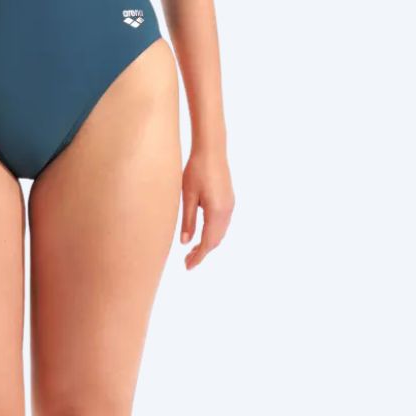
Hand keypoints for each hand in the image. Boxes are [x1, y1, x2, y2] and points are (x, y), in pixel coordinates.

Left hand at [179, 146, 234, 269]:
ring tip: (192, 250)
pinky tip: (202, 233)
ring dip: (208, 243)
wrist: (212, 149)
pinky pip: (223, 223)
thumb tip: (185, 242)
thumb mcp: (188, 196)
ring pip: (220, 232)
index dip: (198, 256)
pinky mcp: (229, 199)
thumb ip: (188, 220)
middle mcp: (227, 211)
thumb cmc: (196, 170)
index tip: (188, 266)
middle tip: (187, 261)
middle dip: (202, 252)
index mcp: (217, 212)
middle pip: (216, 240)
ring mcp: (230, 205)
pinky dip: (213, 233)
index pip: (208, 242)